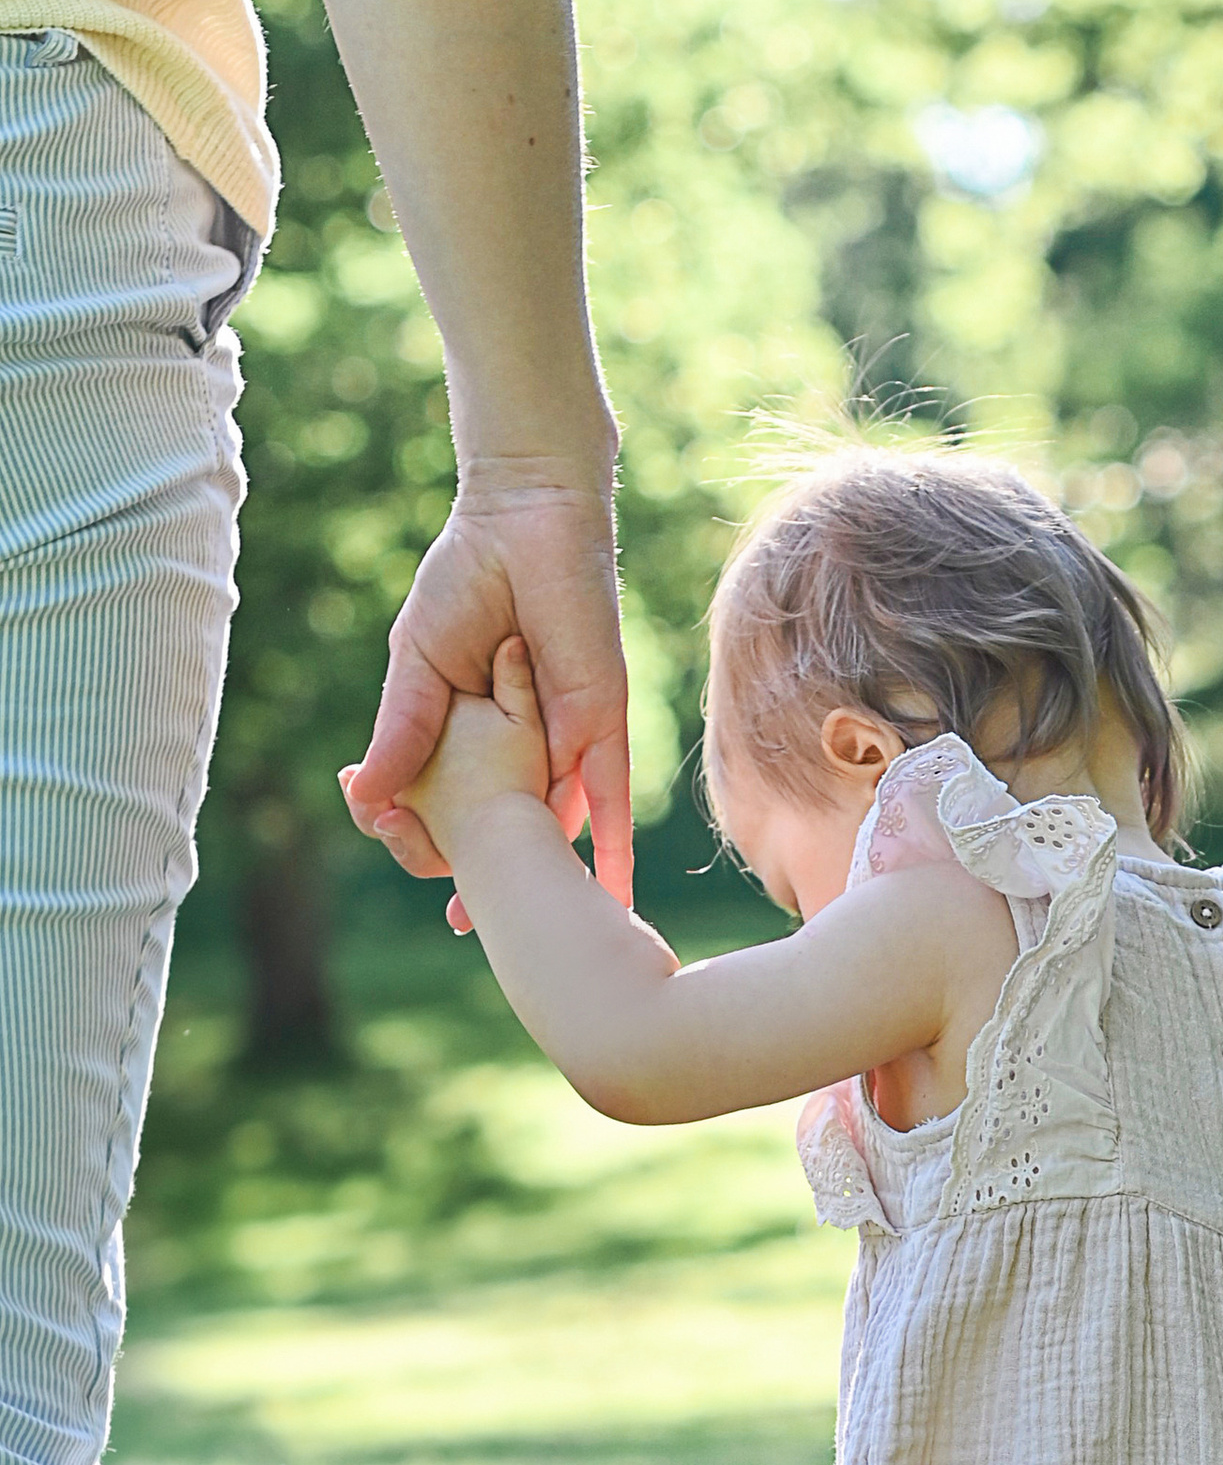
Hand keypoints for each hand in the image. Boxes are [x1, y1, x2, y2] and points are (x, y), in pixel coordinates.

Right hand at [341, 468, 630, 909]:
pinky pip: (611, 798)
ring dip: (549, 882)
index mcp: (472, 737)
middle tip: (466, 925)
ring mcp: (565, 744)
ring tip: (543, 942)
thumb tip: (365, 795)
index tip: (401, 849)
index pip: (449, 806)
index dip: (424, 835)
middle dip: (487, 877)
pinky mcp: (601, 727)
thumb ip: (402, 729)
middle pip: (506, 831)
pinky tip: (615, 897)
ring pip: (555, 829)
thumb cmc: (468, 580)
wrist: (526, 522)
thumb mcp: (419, 664)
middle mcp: (522, 751)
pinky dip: (615, 847)